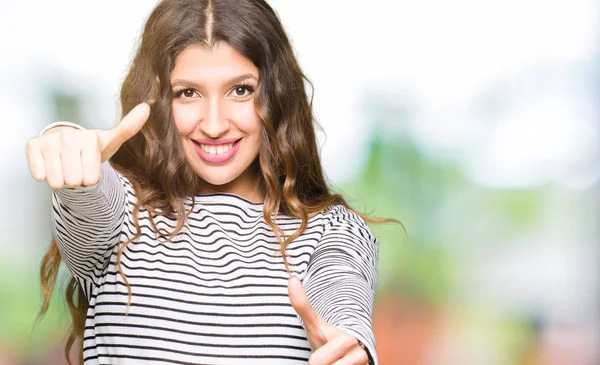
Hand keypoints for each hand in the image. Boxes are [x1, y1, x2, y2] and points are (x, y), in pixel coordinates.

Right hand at [26, 103, 149, 189]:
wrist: (68, 146)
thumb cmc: (91, 148)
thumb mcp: (112, 141)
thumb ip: (129, 128)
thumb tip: (147, 108)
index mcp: (90, 138)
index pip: (91, 178)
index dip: (91, 179)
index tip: (90, 169)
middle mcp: (68, 136)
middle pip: (74, 180)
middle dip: (76, 180)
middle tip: (77, 168)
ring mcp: (49, 140)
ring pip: (56, 180)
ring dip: (61, 180)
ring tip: (65, 167)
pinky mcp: (32, 145)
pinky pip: (39, 174)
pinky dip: (44, 175)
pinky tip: (50, 165)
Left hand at [288, 277, 369, 364]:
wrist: (350, 353)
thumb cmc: (328, 340)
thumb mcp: (315, 325)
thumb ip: (303, 305)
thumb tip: (291, 279)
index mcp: (346, 340)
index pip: (317, 362)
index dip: (314, 362)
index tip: (318, 358)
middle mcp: (359, 355)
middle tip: (325, 362)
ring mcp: (364, 364)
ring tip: (333, 364)